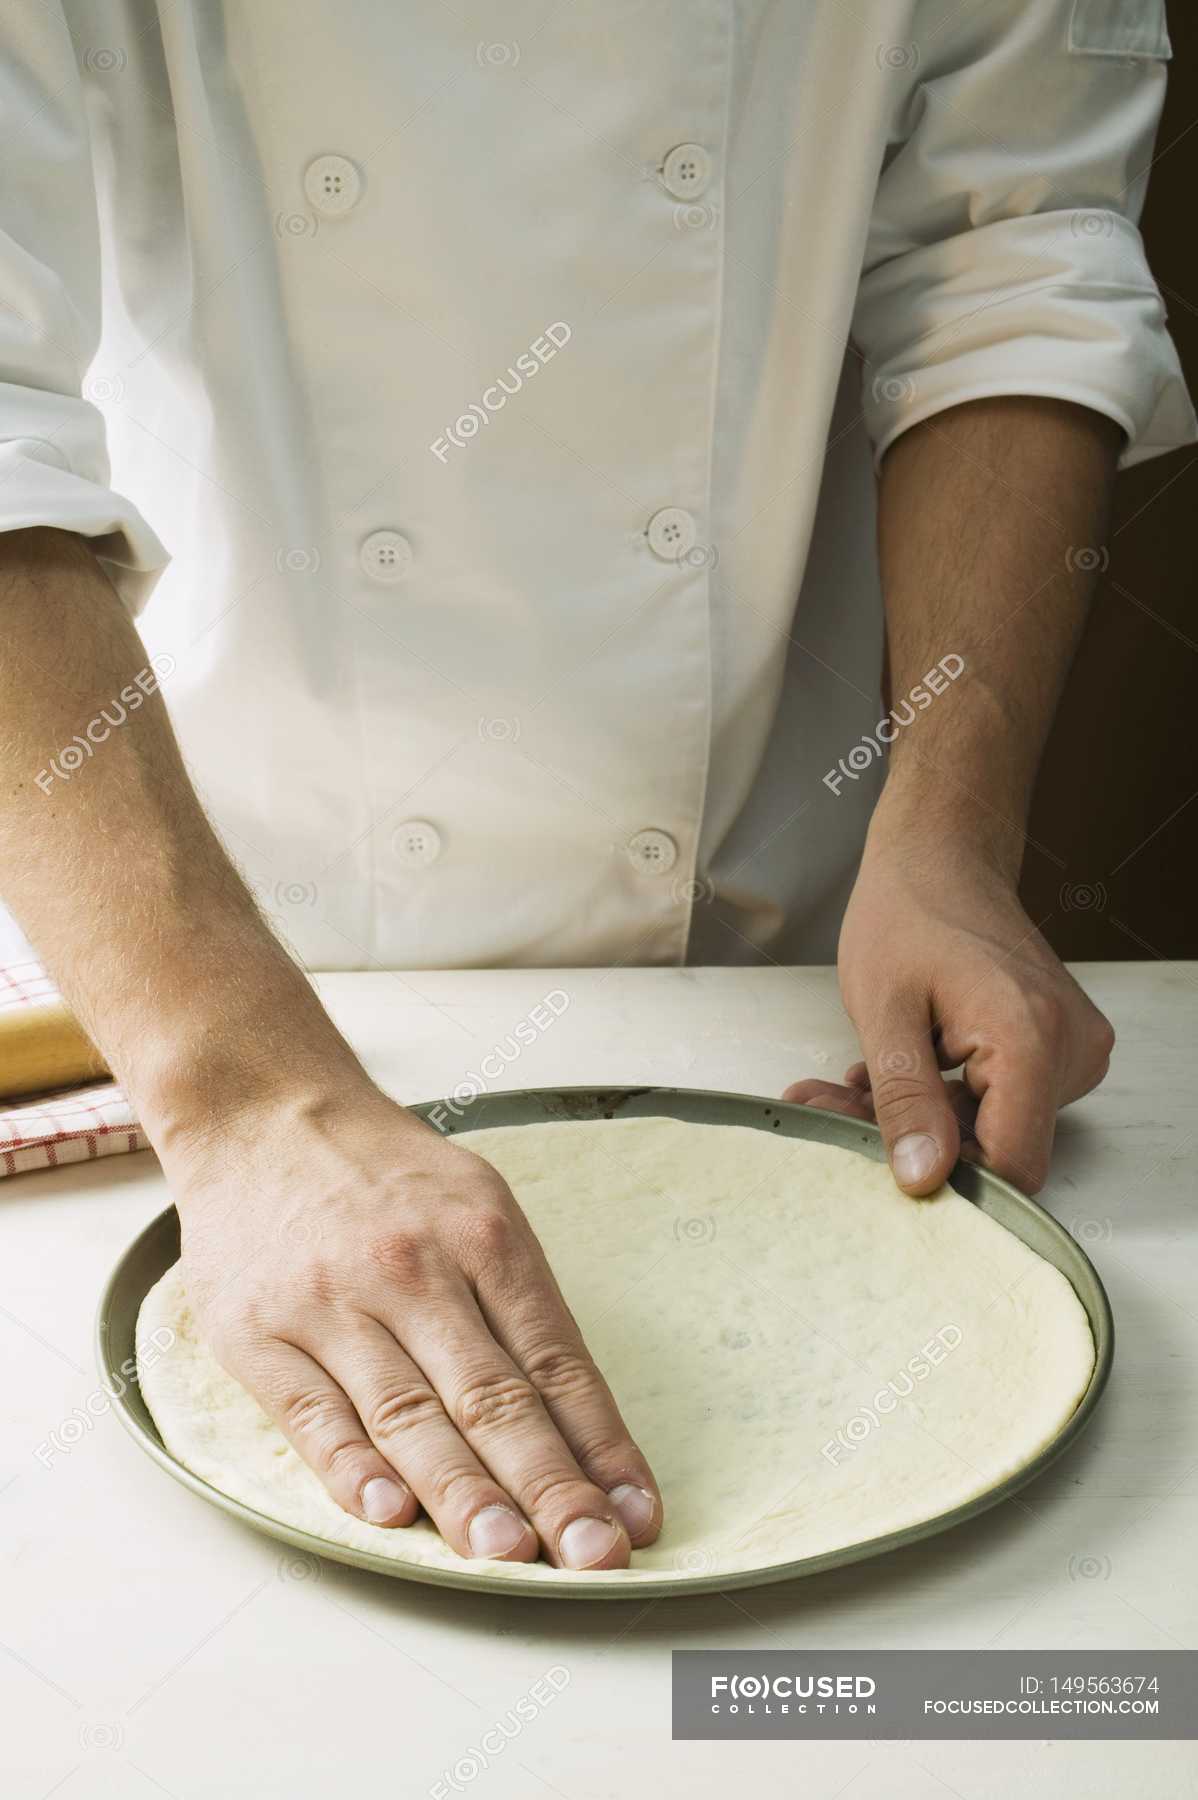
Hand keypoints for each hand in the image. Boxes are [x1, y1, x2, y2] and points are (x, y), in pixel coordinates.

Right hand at [161, 1077, 661, 1568]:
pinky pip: (311, 1413)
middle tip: (591, 1556)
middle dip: (550, 1485)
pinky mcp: (258, 1335)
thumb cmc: (388, 1176)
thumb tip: (583, 1423)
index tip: (637, 1516)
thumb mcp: (478, 1204)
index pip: (556, 1360)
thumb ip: (521, 1305)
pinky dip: (351, 1468)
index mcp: (483, 1236)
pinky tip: (389, 1514)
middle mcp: (412, 1269)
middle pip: (493, 1395)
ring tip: (507, 1556)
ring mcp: (332, 1303)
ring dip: (462, 1493)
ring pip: (409, 1414)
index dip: (602, 1446)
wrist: (264, 1116)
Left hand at [784, 828, 1114, 1195]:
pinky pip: (1000, 1100)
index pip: (1011, 1166)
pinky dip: (942, 1096)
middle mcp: (1070, 1049)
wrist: (942, 856)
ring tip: (850, 1082)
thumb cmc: (908, 912)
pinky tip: (893, 1071)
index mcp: (1031, 1040)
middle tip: (832, 1104)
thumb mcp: (883, 1010)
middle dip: (912, 1139)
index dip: (946, 1178)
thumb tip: (922, 1177)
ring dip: (919, 1116)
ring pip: (992, 1126)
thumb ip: (904, 1100)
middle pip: (997, 1145)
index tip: (879, 1158)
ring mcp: (1071, 1049)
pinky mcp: (1058, 1047)